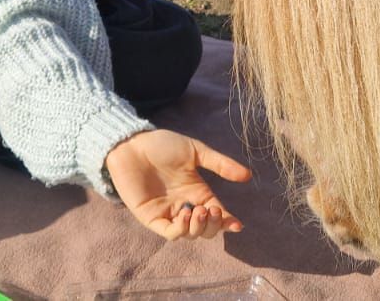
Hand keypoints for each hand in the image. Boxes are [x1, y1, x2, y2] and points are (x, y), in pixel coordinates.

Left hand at [104, 129, 251, 238]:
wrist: (132, 144)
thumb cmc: (162, 145)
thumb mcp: (195, 151)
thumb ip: (220, 164)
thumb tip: (247, 176)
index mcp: (197, 192)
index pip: (216, 214)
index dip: (227, 222)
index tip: (237, 225)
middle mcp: (184, 206)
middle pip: (204, 230)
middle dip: (213, 226)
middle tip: (211, 210)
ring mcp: (168, 213)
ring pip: (189, 235)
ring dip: (198, 228)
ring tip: (198, 210)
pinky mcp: (151, 218)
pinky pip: (169, 233)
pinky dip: (180, 229)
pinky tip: (184, 214)